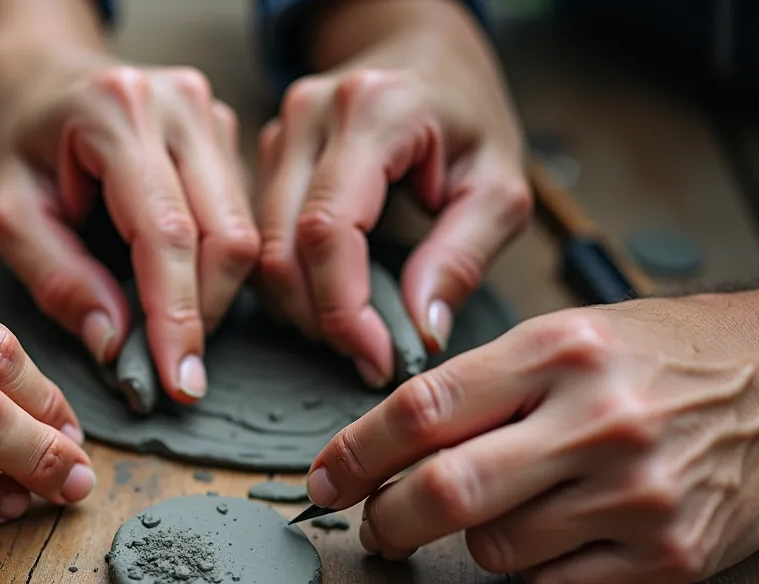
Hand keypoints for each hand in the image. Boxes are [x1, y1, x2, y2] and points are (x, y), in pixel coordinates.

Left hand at [0, 48, 257, 403]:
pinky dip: (218, 270)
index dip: (177, 317)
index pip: (166, 232)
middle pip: (224, 236)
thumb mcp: (9, 214)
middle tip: (172, 370)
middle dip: (202, 315)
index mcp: (116, 112)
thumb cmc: (22, 144)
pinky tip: (182, 287)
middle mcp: (179, 103)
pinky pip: (243, 221)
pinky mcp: (230, 135)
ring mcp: (213, 115)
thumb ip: (58, 279)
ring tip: (170, 328)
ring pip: (244, 234)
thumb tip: (116, 345)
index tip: (181, 384)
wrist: (46, 76)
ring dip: (213, 297)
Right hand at [256, 0, 528, 385]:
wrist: (426, 52)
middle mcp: (311, 114)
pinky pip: (259, 236)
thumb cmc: (468, 115)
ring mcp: (279, 130)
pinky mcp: (265, 152)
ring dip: (300, 307)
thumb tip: (421, 331)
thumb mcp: (499, 186)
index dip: (343, 307)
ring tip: (354, 332)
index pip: (327, 229)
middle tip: (369, 355)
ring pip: (259, 248)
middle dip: (319, 319)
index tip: (378, 356)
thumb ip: (461, 257)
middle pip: (280, 245)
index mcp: (374, 111)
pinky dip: (289, 282)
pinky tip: (329, 301)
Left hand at [305, 282, 758, 583]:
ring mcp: (635, 492)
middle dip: (386, 522)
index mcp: (557, 351)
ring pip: (495, 548)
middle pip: (444, 492)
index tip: (326, 479)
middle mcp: (595, 420)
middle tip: (374, 529)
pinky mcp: (670, 552)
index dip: (356, 453)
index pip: (421, 409)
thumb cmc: (667, 353)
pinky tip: (563, 536)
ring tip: (511, 507)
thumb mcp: (570, 333)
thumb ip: (484, 382)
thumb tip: (391, 441)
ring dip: (477, 539)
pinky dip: (538, 574)